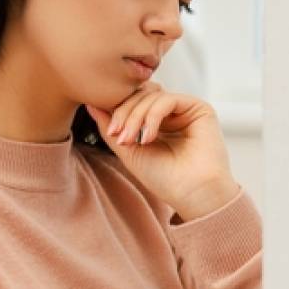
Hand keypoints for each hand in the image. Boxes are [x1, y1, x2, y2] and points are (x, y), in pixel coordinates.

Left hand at [86, 84, 240, 221]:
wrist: (192, 194)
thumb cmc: (164, 178)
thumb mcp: (128, 150)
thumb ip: (110, 126)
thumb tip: (90, 103)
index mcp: (157, 121)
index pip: (133, 101)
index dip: (119, 110)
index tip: (111, 132)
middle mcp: (172, 112)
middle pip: (141, 94)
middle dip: (125, 113)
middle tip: (118, 135)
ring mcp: (185, 109)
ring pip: (152, 95)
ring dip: (136, 116)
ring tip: (132, 140)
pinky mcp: (199, 108)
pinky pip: (167, 99)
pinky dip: (153, 116)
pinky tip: (149, 138)